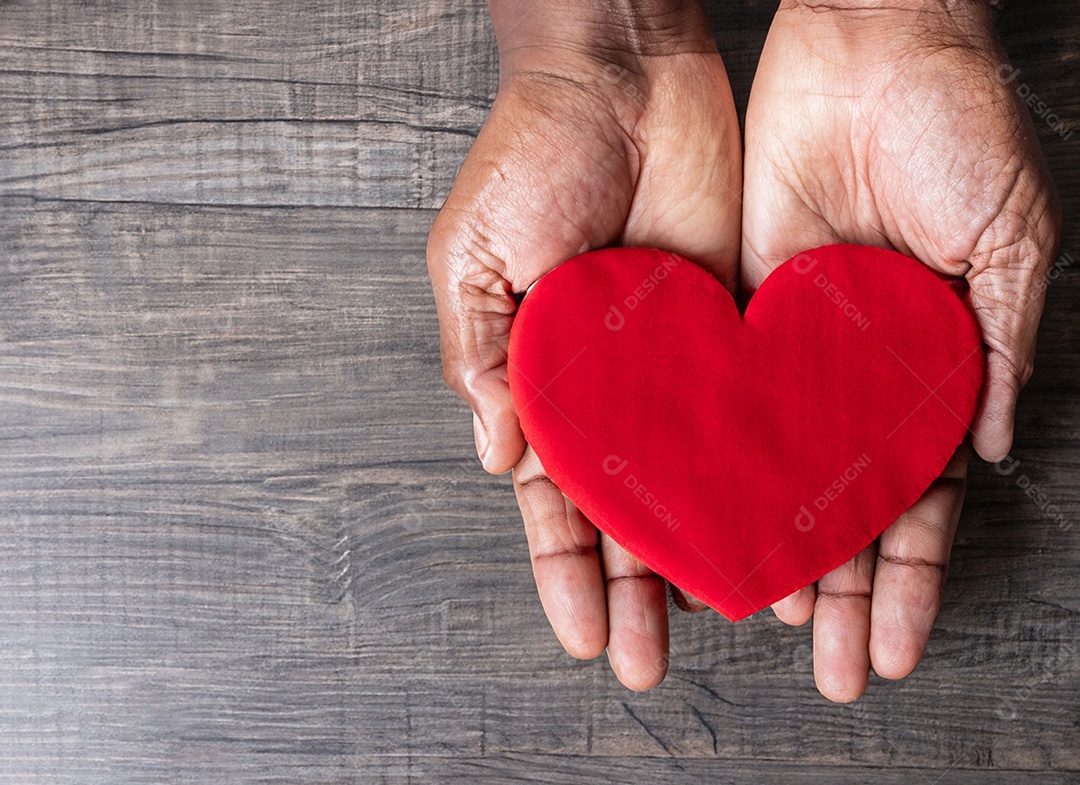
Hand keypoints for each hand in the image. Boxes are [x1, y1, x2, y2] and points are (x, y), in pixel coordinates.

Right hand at [427, 1, 742, 688]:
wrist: (621, 79)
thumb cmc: (529, 159)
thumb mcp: (471, 259)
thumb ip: (478, 357)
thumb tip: (498, 458)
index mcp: (539, 382)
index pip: (551, 499)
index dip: (563, 570)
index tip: (584, 635)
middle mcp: (609, 391)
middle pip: (623, 510)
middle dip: (632, 588)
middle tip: (648, 662)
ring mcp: (673, 368)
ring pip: (691, 479)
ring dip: (703, 547)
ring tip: (728, 615)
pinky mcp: (732, 332)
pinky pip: (747, 415)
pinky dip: (760, 472)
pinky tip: (779, 524)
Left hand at [741, 0, 1060, 700]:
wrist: (869, 42)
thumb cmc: (958, 126)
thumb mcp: (1008, 237)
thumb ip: (1001, 343)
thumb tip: (986, 452)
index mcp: (930, 367)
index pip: (919, 499)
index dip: (912, 576)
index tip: (898, 645)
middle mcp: (857, 373)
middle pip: (845, 506)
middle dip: (841, 589)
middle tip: (830, 671)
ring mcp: (793, 349)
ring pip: (775, 470)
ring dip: (771, 548)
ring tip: (761, 625)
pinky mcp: (736, 310)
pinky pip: (719, 396)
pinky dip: (712, 462)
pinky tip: (699, 523)